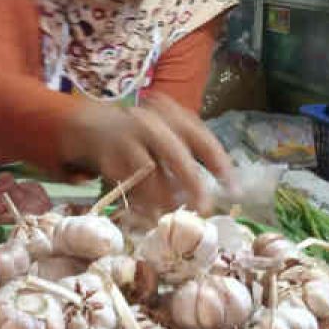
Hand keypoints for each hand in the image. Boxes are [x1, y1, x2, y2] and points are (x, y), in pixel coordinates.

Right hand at [58, 94, 233, 214]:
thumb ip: (192, 152)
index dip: (219, 166)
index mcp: (173, 115)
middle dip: (193, 185)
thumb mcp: (169, 132)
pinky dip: (144, 202)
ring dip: (166, 199)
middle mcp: (151, 124)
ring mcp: (128, 141)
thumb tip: (223, 188)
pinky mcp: (110, 160)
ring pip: (151, 175)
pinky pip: (131, 186)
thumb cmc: (145, 136)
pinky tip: (152, 213)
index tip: (233, 190)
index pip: (202, 139)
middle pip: (175, 155)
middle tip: (204, 209)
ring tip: (176, 214)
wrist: (96, 127)